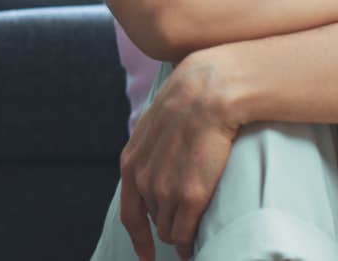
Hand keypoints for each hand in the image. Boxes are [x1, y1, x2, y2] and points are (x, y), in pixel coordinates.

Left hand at [118, 51, 241, 260]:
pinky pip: (186, 233)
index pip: (130, 214)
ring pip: (171, 230)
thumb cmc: (188, 104)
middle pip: (154, 222)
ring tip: (198, 233)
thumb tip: (159, 167)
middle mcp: (143, 181)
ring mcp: (165, 191)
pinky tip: (200, 242)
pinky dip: (192, 241)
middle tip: (186, 229)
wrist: (207, 93)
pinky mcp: (190, 195)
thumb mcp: (154, 128)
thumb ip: (151, 153)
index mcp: (131, 164)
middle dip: (169, 227)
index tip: (146, 255)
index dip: (139, 238)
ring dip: (182, 234)